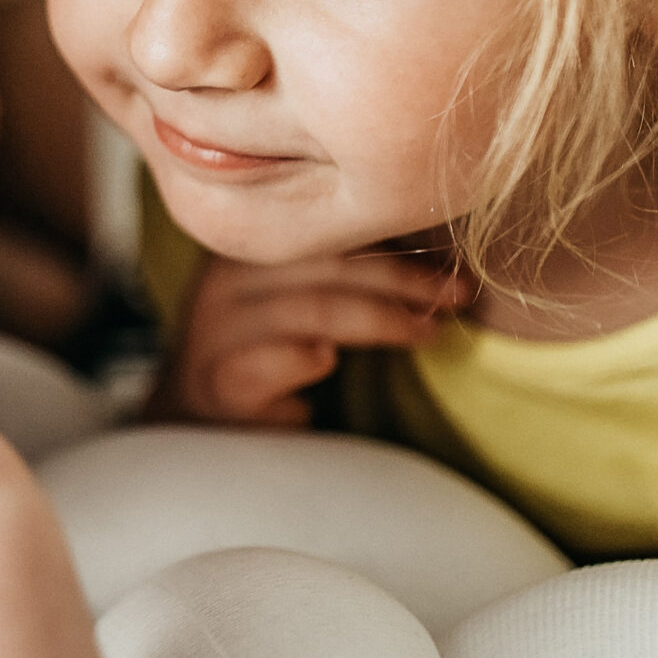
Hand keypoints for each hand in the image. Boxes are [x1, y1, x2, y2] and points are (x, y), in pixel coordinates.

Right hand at [150, 251, 469, 426]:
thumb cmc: (267, 357)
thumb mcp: (296, 303)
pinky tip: (326, 363)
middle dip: (402, 280)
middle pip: (325, 265)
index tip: (451, 268)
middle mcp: (223, 281)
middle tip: (457, 297)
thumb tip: (432, 260)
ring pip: (310, 312)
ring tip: (425, 333)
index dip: (394, 246)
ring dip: (380, 320)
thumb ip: (337, 275)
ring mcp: (215, 331)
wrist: (201, 424)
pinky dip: (302, 360)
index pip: (325, 233)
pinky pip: (270, 364)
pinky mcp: (218, 381)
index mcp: (244, 248)